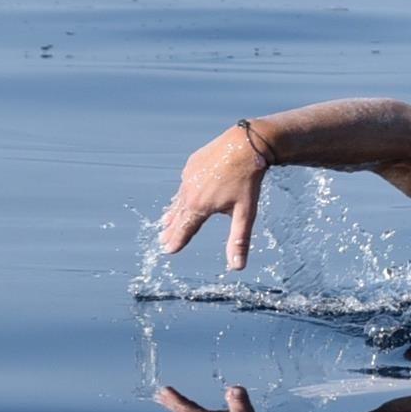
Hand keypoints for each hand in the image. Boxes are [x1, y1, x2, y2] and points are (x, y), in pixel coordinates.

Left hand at [158, 385, 264, 411]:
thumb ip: (241, 403)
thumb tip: (234, 389)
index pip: (187, 410)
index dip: (175, 400)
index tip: (164, 390)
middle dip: (171, 404)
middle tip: (158, 393)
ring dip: (175, 405)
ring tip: (163, 397)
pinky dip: (184, 407)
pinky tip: (184, 405)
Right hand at [159, 124, 267, 269]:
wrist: (245, 144)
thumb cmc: (247, 180)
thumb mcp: (246, 213)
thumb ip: (239, 240)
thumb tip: (238, 267)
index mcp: (199, 206)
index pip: (185, 229)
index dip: (176, 241)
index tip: (168, 250)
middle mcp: (189, 191)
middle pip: (178, 216)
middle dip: (171, 229)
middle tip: (163, 239)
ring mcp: (189, 175)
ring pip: (179, 198)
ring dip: (174, 212)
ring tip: (166, 221)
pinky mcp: (193, 163)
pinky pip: (185, 183)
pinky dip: (182, 193)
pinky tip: (183, 195)